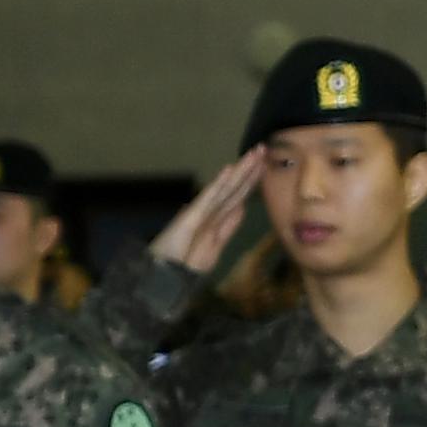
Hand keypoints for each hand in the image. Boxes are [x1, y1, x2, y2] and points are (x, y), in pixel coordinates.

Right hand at [151, 155, 260, 273]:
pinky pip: (208, 199)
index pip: (238, 196)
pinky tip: (229, 170)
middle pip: (235, 188)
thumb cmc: (183, 264)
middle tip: (263, 148)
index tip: (265, 165)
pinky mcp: (191, 217)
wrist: (161, 278)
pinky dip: (219, 184)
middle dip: (250, 170)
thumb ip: (227, 228)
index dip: (251, 181)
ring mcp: (201, 212)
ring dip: (241, 170)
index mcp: (217, 219)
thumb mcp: (214, 247)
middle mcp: (211, 212)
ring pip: (226, 188)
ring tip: (254, 153)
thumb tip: (240, 208)